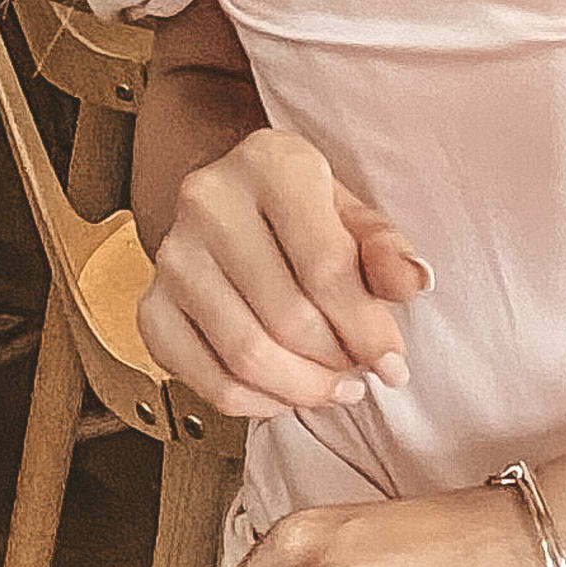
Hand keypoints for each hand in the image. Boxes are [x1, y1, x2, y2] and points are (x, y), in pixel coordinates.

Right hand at [137, 122, 428, 423]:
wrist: (233, 198)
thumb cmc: (301, 209)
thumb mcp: (352, 212)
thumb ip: (385, 249)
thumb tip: (413, 282)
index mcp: (270, 164)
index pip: (325, 266)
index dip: (366, 328)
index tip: (393, 362)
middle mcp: (209, 202)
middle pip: (286, 318)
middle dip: (336, 362)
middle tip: (361, 375)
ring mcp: (173, 255)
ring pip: (245, 355)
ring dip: (301, 389)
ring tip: (331, 387)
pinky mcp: (152, 304)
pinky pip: (204, 378)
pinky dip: (253, 403)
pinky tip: (285, 394)